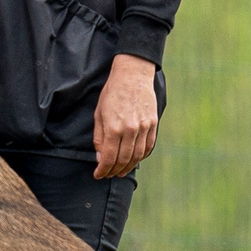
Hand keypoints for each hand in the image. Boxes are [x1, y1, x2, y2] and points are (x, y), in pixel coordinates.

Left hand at [94, 54, 160, 179]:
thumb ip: (99, 137)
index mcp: (114, 128)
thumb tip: (100, 157)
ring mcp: (144, 127)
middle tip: (108, 174)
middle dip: (114, 171)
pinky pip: (148, 147)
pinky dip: (141, 157)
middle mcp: (130, 130)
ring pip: (137, 156)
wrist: (132, 75)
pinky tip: (134, 160)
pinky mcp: (153, 124)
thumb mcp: (99, 114)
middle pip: (123, 160)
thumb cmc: (112, 93)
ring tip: (120, 171)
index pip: (109, 158)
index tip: (98, 175)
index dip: (103, 170)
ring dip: (128, 167)